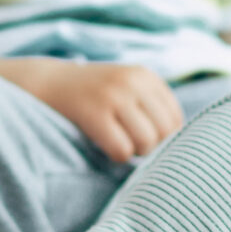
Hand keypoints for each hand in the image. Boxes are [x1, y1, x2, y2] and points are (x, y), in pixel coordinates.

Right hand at [20, 61, 183, 163]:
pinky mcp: (94, 114)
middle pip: (166, 132)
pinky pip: (122, 150)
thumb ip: (152, 105)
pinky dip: (117, 156)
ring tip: (120, 144)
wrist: (47, 83)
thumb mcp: (126, 86)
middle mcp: (133, 83)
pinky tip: (106, 147)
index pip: (175, 118)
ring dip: (135, 152)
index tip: (144, 137)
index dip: (163, 136)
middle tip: (132, 144)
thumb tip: (183, 143)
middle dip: (152, 146)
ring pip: (147, 142)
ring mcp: (113, 97)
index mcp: (146, 76)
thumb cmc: (93, 93)